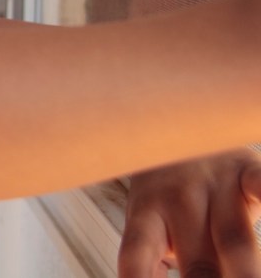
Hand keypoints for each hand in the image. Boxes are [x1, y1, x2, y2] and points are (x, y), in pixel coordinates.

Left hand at [119, 149, 260, 277]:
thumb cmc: (169, 190)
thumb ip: (155, 257)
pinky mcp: (247, 170)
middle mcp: (177, 199)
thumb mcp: (152, 220)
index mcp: (146, 214)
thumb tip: (147, 276)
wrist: (179, 121)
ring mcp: (214, 185)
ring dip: (245, 274)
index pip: (136, 258)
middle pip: (197, 263)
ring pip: (235, 242)